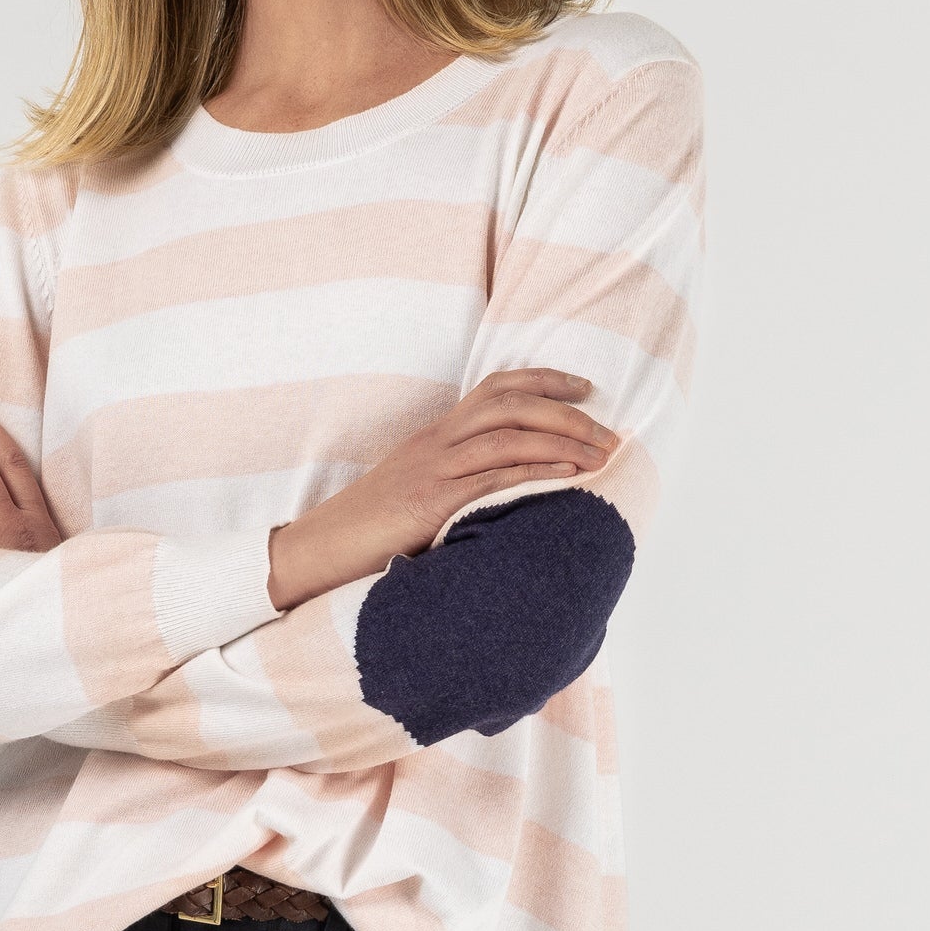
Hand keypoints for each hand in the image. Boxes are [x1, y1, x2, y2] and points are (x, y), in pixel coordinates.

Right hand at [266, 369, 617, 610]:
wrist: (319, 551)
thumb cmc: (369, 530)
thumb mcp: (416, 492)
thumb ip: (456, 481)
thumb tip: (504, 489)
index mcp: (435, 436)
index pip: (495, 388)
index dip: (544, 379)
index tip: (585, 388)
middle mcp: (436, 442)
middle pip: (510, 404)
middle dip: (568, 413)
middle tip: (610, 432)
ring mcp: (432, 469)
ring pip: (508, 435)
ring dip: (564, 441)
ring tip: (603, 454)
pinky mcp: (430, 501)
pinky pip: (492, 477)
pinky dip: (537, 471)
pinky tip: (570, 475)